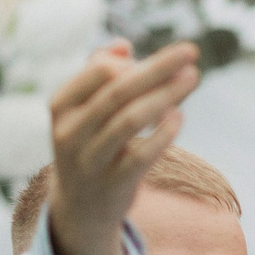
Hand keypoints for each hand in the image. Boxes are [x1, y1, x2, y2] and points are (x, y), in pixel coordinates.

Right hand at [43, 40, 201, 254]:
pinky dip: (163, 133)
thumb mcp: (84, 113)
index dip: (137, 62)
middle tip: (192, 52)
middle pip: (119, 90)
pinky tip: (179, 116)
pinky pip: (142, 154)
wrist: (80, 209)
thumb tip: (123, 45)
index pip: (100, 71)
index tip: (166, 60)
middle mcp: (70, 132)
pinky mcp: (113, 184)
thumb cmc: (90, 147)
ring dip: (167, 95)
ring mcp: (90, 160)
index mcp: (61, 107)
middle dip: (159, 68)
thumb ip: (99, 76)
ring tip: (193, 78)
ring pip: (132, 119)